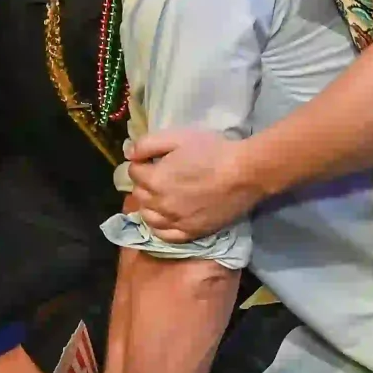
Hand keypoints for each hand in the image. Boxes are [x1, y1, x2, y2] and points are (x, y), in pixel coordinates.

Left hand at [128, 126, 262, 240]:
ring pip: (148, 217)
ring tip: (160, 197)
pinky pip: (165, 235)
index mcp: (154, 180)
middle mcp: (160, 204)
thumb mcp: (176, 137)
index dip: (141, 163)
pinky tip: (165, 218)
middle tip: (158, 176)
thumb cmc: (212, 151)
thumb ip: (146, 145)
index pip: (133, 172)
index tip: (153, 160)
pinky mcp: (190, 232)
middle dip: (144, 183)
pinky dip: (160, 227)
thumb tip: (128, 154)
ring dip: (149, 206)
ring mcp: (175, 221)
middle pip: (139, 194)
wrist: (244, 173)